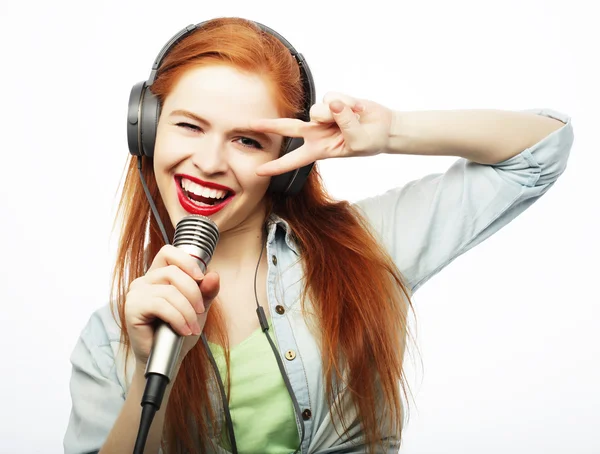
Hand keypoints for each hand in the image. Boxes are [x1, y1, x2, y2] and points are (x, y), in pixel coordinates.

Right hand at [124, 244, 219, 370]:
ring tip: (193, 327)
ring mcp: (136, 293)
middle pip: (173, 272)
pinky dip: (177, 318)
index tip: (201, 277)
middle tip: (200, 311)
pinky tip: (183, 330)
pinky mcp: (132, 308)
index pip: (169, 252)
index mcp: (158, 275)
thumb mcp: (198, 308)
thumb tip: (214, 275)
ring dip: (187, 311)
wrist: (165, 359)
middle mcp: (144, 280)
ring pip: (169, 291)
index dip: (187, 261)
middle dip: (193, 293)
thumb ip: (206, 291)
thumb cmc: (178, 331)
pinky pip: (161, 305)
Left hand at [251, 92, 393, 175]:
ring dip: (337, 113)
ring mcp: (323, 116)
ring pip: (318, 110)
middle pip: (288, 127)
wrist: (384, 127)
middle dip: (270, 126)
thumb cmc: (370, 141)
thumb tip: (333, 104)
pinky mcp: (331, 101)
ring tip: (355, 118)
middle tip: (250, 124)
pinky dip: (347, 102)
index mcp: (319, 149)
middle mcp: (316, 132)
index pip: (293, 159)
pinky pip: (332, 97)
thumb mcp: (358, 141)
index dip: (276, 166)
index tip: (259, 171)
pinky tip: (357, 108)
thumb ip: (344, 123)